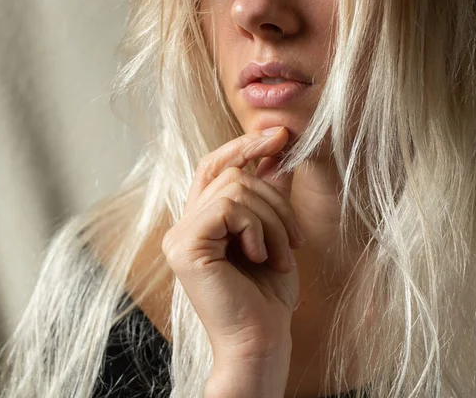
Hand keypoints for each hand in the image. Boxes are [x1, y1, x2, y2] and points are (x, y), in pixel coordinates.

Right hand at [161, 126, 304, 394]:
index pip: (215, 167)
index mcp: (201, 223)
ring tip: (283, 254)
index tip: (280, 135)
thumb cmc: (268, 294)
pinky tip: (261, 257)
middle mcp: (183, 226)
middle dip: (274, 199)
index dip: (244, 146)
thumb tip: (277, 154)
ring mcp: (179, 236)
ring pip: (235, 188)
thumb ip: (269, 195)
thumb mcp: (274, 235)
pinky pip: (228, 207)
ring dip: (272, 219)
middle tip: (295, 238)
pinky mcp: (184, 246)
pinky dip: (257, 228)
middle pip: (231, 175)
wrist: (262, 339)